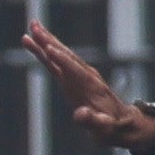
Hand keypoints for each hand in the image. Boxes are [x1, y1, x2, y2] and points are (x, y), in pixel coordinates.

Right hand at [23, 17, 154, 154]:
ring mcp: (80, 75)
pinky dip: (46, 51)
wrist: (123, 122)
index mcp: (92, 87)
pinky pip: (57, 62)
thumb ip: (93, 122)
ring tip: (32, 25)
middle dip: (50, 42)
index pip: (75, 71)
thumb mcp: (105, 129)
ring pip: (61, 54)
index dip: (63, 61)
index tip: (49, 49)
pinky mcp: (73, 78)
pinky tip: (36, 42)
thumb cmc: (113, 127)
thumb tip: (80, 114)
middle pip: (66, 56)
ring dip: (46, 40)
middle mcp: (86, 76)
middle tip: (35, 26)